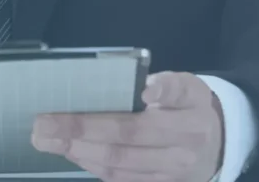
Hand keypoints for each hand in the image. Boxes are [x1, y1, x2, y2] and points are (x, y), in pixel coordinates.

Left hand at [32, 72, 224, 181]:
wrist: (215, 146)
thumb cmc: (189, 109)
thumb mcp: (188, 87)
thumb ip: (168, 85)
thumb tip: (146, 89)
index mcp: (190, 114)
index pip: (165, 103)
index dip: (150, 98)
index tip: (139, 93)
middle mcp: (182, 147)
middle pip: (126, 139)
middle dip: (80, 130)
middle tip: (44, 123)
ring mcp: (170, 173)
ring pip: (119, 163)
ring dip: (78, 150)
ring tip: (48, 138)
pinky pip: (120, 178)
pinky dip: (91, 164)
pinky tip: (70, 150)